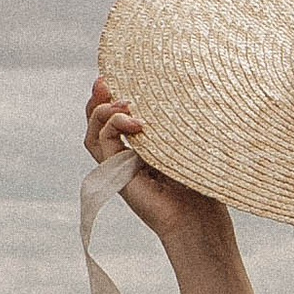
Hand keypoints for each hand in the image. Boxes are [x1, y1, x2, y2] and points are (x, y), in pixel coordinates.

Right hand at [85, 79, 237, 259]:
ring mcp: (119, 166)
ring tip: (124, 102)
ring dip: (102, 110)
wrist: (198, 217)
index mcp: (142, 149)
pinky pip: (101, 141)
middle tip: (104, 80)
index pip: (116, 119)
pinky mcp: (116, 173)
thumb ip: (171, 122)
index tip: (117, 75)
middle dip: (98, 98)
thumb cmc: (200, 181)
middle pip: (97, 123)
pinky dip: (112, 124)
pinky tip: (133, 121)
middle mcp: (126, 157)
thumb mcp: (184, 143)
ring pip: (93, 132)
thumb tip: (175, 86)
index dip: (112, 98)